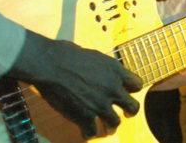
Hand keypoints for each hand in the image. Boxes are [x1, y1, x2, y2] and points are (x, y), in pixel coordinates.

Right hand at [7, 31, 141, 138]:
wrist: (49, 64)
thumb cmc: (65, 53)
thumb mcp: (93, 55)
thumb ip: (104, 69)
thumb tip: (104, 74)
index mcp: (115, 70)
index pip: (137, 84)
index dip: (132, 89)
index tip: (127, 91)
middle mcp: (112, 88)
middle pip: (132, 107)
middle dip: (129, 111)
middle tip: (126, 113)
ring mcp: (100, 105)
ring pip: (115, 123)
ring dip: (111, 126)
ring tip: (108, 128)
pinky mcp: (85, 117)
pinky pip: (92, 132)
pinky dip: (89, 132)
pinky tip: (86, 130)